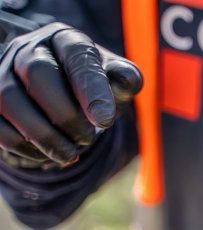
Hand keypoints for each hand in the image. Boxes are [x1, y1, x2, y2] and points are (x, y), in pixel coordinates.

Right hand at [0, 22, 141, 165]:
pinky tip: (49, 155)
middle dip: (66, 115)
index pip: (77, 56)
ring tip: (72, 153)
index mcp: (65, 39)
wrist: (62, 96)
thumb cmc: (93, 88)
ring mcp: (1, 72)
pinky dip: (25, 147)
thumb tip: (127, 79)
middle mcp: (27, 48)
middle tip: (88, 138)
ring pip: (9, 100)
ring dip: (44, 135)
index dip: (91, 88)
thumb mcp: (114, 81)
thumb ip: (125, 80)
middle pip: (37, 74)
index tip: (104, 121)